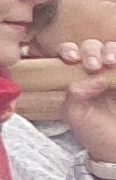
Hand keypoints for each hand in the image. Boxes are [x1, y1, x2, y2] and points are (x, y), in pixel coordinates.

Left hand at [51, 38, 115, 167]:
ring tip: (111, 62)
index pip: (71, 53)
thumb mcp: (76, 115)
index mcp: (77, 77)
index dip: (69, 50)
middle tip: (93, 65)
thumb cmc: (95, 132)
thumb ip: (74, 95)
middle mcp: (98, 71)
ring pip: (114, 49)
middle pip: (93, 47)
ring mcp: (115, 74)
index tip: (71, 58)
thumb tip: (85, 79)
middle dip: (92, 50)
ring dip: (112, 50)